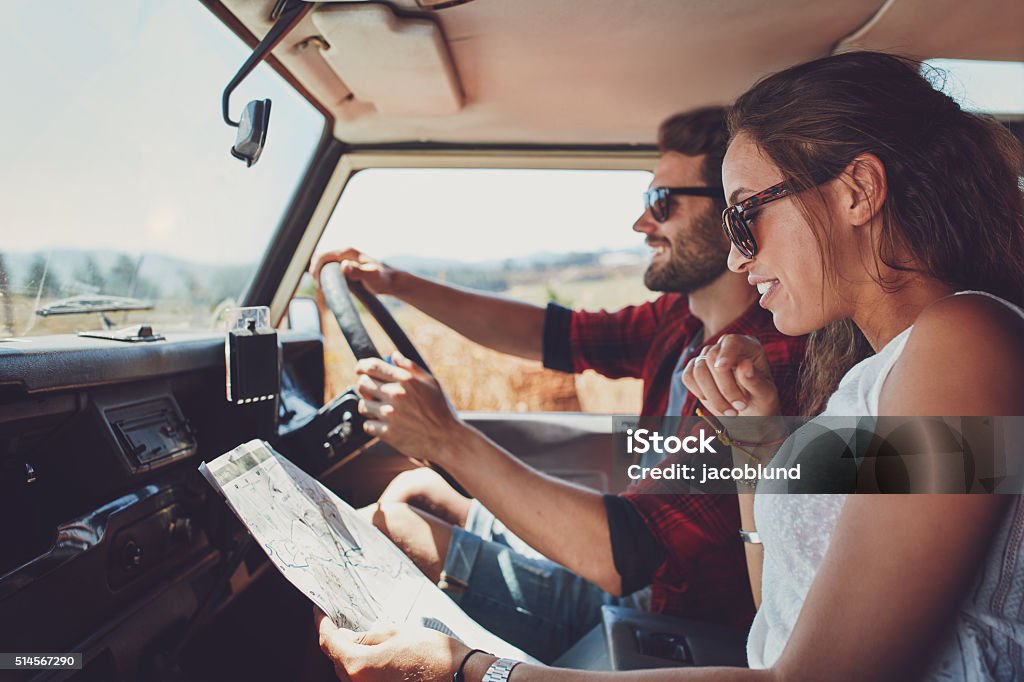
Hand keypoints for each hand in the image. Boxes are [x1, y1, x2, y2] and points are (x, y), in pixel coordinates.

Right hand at [312, 248, 400, 295]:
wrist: (391, 281)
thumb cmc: (383, 279)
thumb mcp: (371, 276)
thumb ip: (358, 271)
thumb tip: (344, 266)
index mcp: (347, 251)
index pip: (323, 256)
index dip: (316, 269)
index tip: (319, 284)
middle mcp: (345, 252)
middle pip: (320, 258)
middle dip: (316, 271)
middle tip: (321, 287)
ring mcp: (345, 258)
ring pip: (324, 262)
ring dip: (320, 273)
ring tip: (325, 287)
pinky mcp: (346, 265)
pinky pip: (330, 267)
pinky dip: (326, 275)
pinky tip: (332, 286)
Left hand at [317, 610, 472, 681]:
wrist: (457, 676)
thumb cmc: (429, 653)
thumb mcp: (394, 633)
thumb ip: (366, 636)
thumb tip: (347, 636)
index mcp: (358, 665)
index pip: (328, 642)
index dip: (321, 624)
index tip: (319, 611)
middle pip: (336, 659)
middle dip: (336, 640)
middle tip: (340, 621)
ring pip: (349, 671)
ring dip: (350, 654)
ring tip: (358, 636)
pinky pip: (363, 679)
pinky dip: (362, 666)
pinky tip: (373, 654)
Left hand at [356, 351, 464, 463]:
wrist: (445, 438)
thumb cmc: (440, 410)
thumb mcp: (431, 382)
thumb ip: (411, 367)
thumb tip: (394, 356)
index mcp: (405, 381)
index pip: (373, 367)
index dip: (362, 366)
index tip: (360, 369)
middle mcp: (395, 395)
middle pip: (363, 383)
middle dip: (365, 386)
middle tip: (372, 391)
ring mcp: (389, 414)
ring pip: (362, 405)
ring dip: (369, 406)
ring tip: (381, 410)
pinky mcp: (386, 432)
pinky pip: (367, 425)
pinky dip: (373, 425)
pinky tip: (385, 424)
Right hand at [682, 334, 780, 417]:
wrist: (749, 415)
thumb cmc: (760, 402)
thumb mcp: (765, 394)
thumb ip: (755, 381)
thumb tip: (744, 365)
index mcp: (748, 346)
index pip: (732, 342)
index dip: (726, 353)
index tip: (722, 367)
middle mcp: (726, 348)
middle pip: (712, 357)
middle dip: (724, 387)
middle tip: (739, 407)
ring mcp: (708, 357)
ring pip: (698, 370)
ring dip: (713, 395)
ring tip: (731, 412)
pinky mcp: (694, 369)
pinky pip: (688, 377)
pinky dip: (699, 393)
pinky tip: (715, 403)